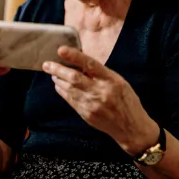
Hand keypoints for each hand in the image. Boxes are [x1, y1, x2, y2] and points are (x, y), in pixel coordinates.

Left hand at [42, 46, 158, 155]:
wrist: (131, 128)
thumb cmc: (126, 101)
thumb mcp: (119, 82)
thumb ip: (100, 73)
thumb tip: (80, 62)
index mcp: (111, 80)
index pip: (90, 64)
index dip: (74, 56)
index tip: (61, 50)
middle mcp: (100, 92)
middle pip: (74, 78)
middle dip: (58, 69)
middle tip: (46, 64)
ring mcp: (92, 104)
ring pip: (68, 88)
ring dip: (58, 79)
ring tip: (52, 72)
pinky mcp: (85, 114)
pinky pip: (69, 99)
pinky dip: (62, 90)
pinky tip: (58, 84)